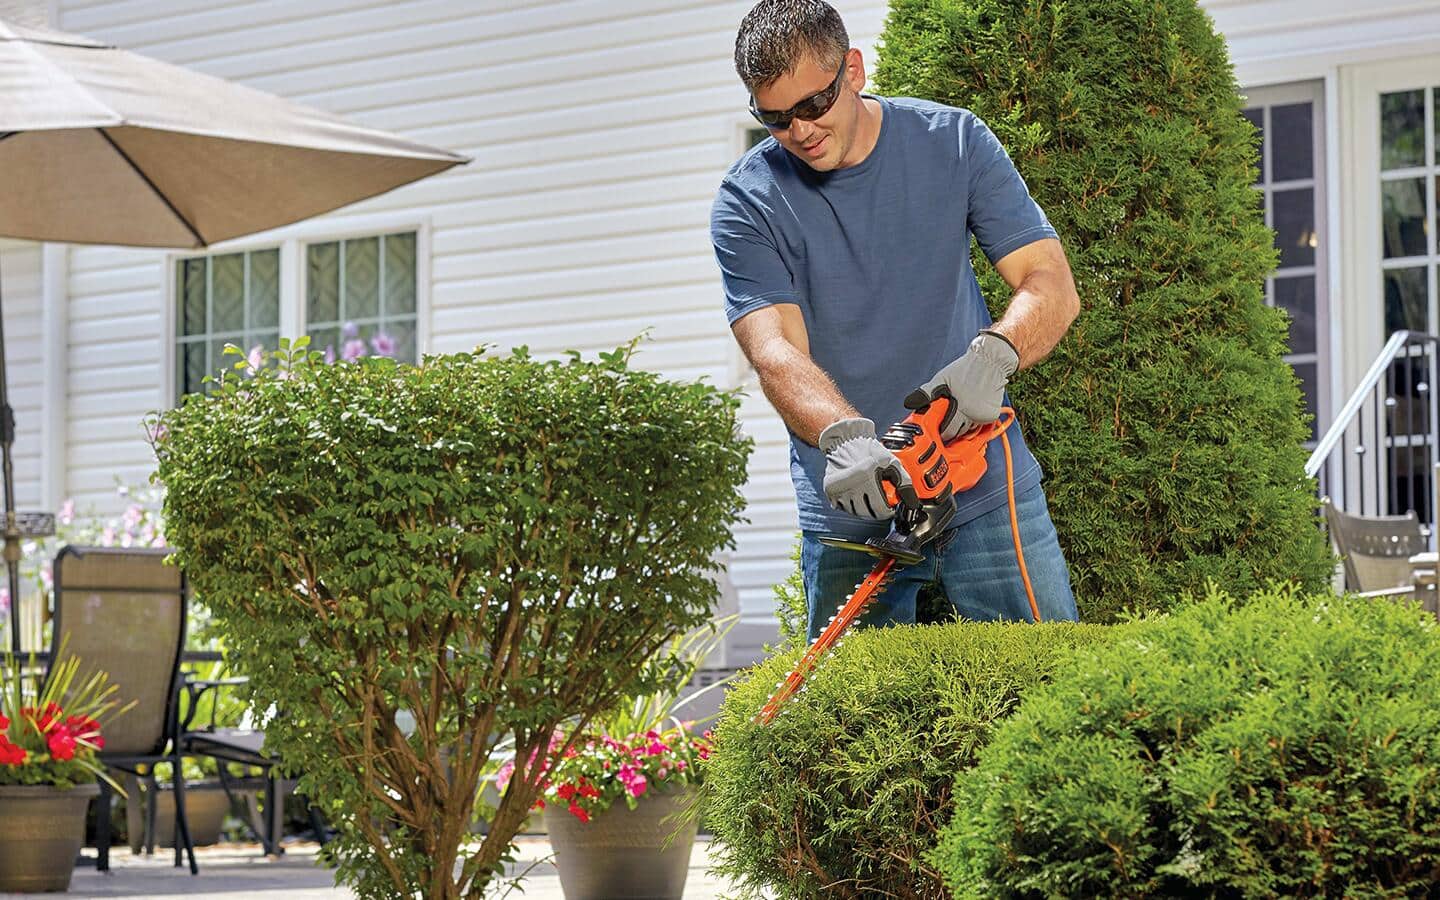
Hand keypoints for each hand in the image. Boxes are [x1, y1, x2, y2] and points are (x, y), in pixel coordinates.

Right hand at [819, 418, 911, 519]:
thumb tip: (912, 502)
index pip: (880, 509)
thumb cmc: (869, 450)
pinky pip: (844, 507)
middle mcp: (851, 484)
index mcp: (866, 476)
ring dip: (865, 508)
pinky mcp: (830, 491)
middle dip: (877, 509)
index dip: (888, 511)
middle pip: (868, 513)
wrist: (846, 441)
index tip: (890, 507)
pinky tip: (857, 493)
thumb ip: (904, 482)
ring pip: (856, 512)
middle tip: (881, 500)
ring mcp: (839, 489)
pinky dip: (852, 504)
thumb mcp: (892, 462)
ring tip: (869, 495)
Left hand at [904, 331, 1018, 440]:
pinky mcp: (992, 414)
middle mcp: (973, 414)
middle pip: (959, 433)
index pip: (948, 432)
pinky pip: (980, 424)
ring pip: (970, 430)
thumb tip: (909, 403)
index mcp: (959, 407)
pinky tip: (971, 408)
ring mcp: (983, 416)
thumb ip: (926, 393)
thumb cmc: (965, 369)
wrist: (990, 361)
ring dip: (963, 425)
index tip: (937, 431)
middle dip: (951, 430)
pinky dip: (975, 420)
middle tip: (945, 422)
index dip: (941, 433)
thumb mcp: (941, 378)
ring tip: (959, 411)